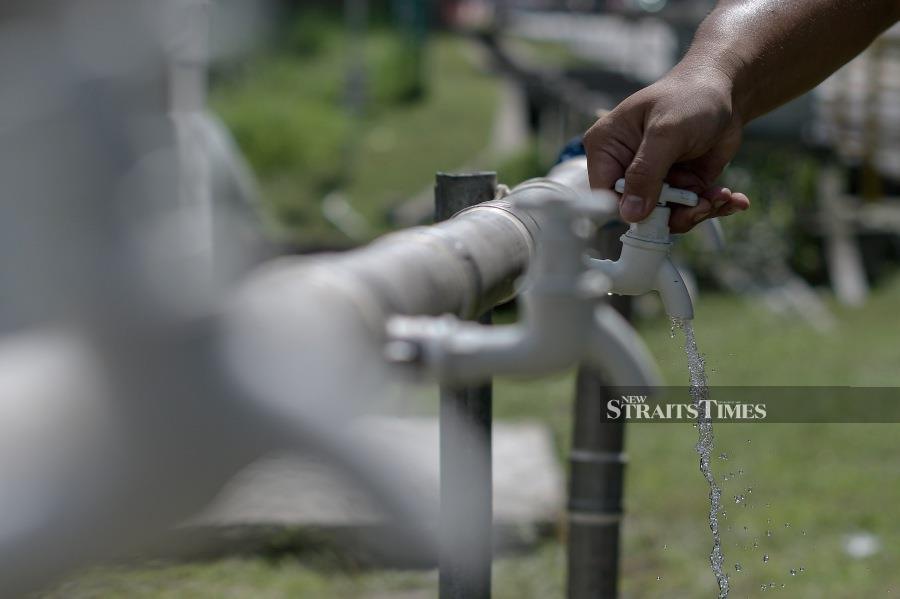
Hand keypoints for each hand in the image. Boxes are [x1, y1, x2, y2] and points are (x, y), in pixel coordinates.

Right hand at [584, 70, 749, 232]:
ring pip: (666, 216)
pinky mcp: (678, 186)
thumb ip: (646, 172)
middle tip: (704, 205)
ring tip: (721, 197)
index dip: (629, 210)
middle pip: (637, 211)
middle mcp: (625, 168)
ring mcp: (653, 180)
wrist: (727, 89)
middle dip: (673, 213)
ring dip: (698, 211)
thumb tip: (630, 214)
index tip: (660, 215)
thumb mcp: (667, 132)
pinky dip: (713, 206)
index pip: (605, 194)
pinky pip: (689, 210)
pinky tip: (733, 199)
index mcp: (607, 149)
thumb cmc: (690, 97)